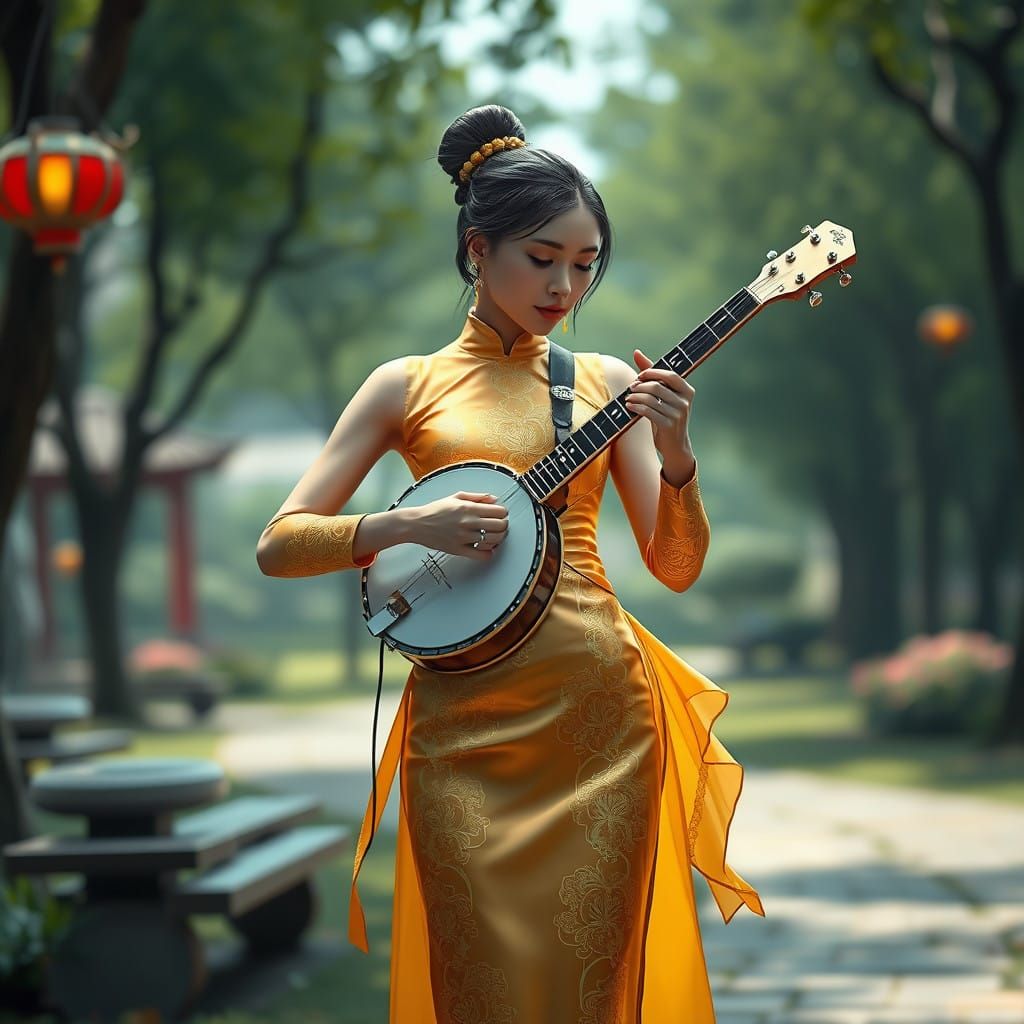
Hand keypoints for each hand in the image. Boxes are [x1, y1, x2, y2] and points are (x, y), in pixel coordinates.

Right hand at [412, 491, 507, 559]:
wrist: (417, 524)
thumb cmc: (435, 510)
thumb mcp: (456, 497)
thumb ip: (477, 497)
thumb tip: (494, 499)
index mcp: (468, 508)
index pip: (499, 511)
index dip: (503, 513)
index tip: (501, 514)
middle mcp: (467, 522)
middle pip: (499, 526)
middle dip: (503, 525)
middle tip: (500, 526)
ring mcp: (463, 537)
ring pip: (493, 540)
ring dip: (497, 539)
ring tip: (493, 536)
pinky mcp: (458, 550)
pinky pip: (480, 555)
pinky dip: (488, 553)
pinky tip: (486, 549)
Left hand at [624, 348, 695, 469]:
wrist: (675, 445)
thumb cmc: (666, 415)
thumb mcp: (662, 395)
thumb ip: (651, 374)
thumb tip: (637, 352)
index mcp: (687, 390)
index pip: (670, 375)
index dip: (652, 373)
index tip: (639, 376)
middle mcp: (685, 401)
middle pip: (657, 386)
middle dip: (640, 386)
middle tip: (630, 388)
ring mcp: (678, 414)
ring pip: (651, 399)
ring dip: (636, 397)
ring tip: (628, 398)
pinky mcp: (669, 425)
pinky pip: (648, 412)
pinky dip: (636, 407)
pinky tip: (630, 406)